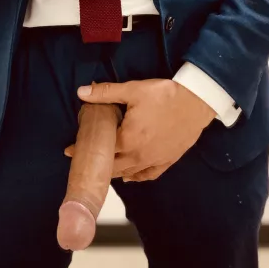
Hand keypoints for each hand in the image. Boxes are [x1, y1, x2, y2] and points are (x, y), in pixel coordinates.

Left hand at [65, 80, 215, 182]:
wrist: (198, 101)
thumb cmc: (165, 95)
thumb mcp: (133, 90)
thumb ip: (105, 93)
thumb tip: (81, 92)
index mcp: (128, 140)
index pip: (100, 150)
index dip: (83, 150)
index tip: (70, 151)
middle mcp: (139, 155)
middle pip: (112, 167)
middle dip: (96, 164)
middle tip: (83, 161)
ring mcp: (155, 160)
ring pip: (129, 173)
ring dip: (113, 172)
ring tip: (102, 168)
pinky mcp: (168, 160)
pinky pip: (149, 175)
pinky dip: (137, 177)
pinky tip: (130, 177)